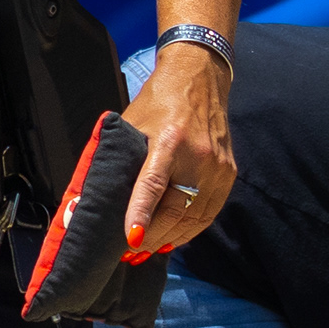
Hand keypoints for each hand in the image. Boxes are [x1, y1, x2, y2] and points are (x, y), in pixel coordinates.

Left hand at [119, 42, 230, 256]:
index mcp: (169, 141)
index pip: (153, 185)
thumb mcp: (132, 124)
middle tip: (130, 249)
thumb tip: (99, 193)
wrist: (200, 78)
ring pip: (195, 218)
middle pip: (176, 210)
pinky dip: (190, 229)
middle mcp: (197, 156)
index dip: (141, 215)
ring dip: (171, 238)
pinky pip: (210, 211)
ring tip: (148, 248)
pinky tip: (173, 237)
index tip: (131, 239)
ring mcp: (217, 167)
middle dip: (152, 235)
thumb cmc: (158, 101)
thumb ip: (123, 157)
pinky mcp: (228, 172)